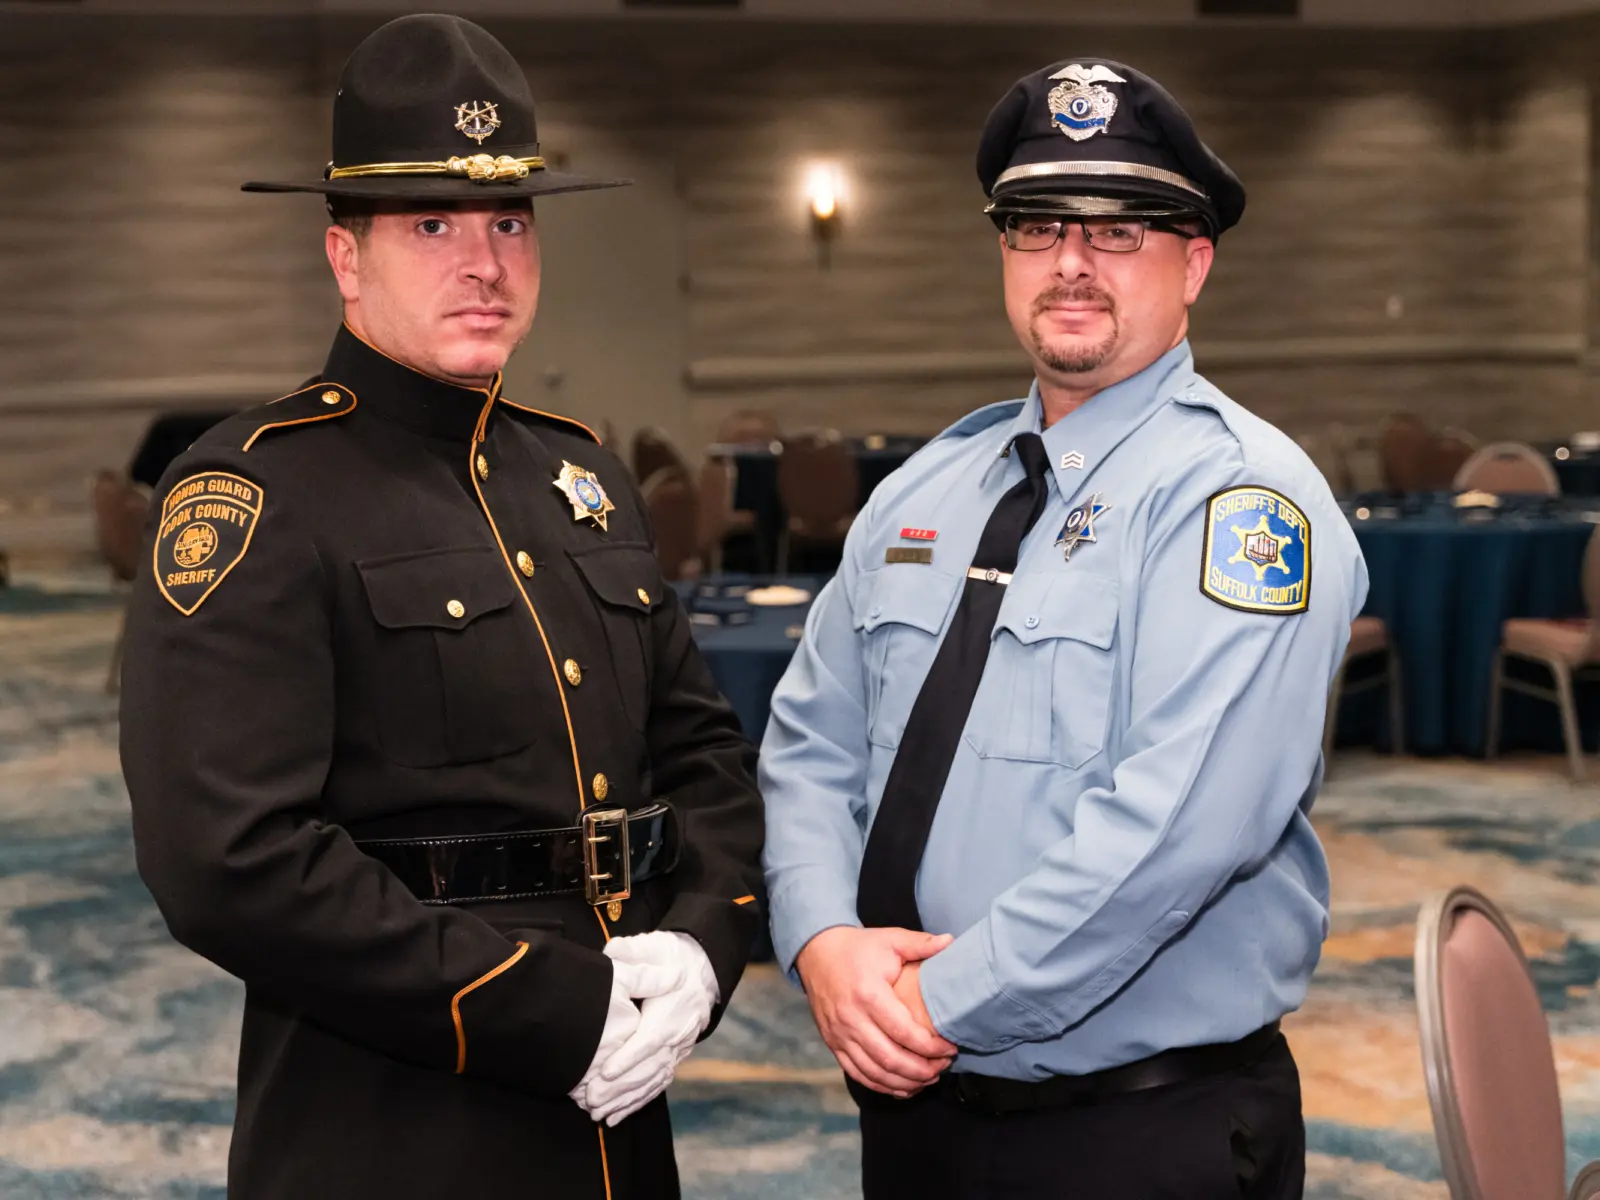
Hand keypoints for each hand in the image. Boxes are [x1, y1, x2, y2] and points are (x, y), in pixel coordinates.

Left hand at [578, 933, 719, 1125]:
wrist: (698, 967)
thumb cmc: (668, 956)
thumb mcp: (652, 945)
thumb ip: (632, 951)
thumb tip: (612, 952)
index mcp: (673, 1006)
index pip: (651, 1037)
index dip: (629, 1056)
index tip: (605, 1070)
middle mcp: (679, 1032)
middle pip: (651, 1066)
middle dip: (621, 1086)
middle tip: (592, 1099)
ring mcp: (679, 1048)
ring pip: (654, 1080)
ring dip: (626, 1100)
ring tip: (598, 1114)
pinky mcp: (675, 1057)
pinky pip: (658, 1084)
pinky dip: (637, 1102)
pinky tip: (615, 1117)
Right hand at [795, 926, 957, 1097]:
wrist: (817, 952)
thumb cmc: (858, 947)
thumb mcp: (890, 939)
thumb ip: (921, 943)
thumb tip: (951, 941)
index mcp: (869, 994)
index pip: (904, 1033)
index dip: (931, 1047)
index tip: (950, 1047)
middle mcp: (851, 1019)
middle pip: (891, 1059)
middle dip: (922, 1070)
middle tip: (943, 1067)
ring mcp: (839, 1034)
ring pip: (875, 1072)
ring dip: (905, 1082)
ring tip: (929, 1078)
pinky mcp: (833, 1043)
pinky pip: (857, 1074)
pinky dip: (882, 1086)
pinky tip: (903, 1086)